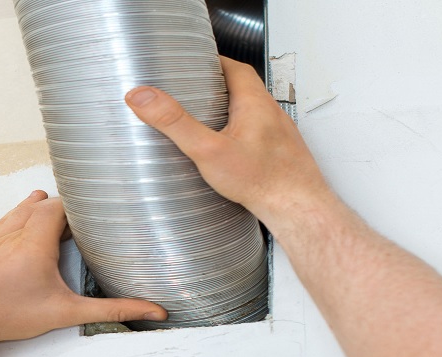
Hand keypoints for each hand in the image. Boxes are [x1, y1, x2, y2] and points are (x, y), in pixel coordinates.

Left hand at [0, 191, 166, 349]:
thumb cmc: (4, 315)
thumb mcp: (63, 313)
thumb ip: (110, 310)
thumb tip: (150, 310)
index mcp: (37, 241)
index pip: (64, 205)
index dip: (82, 205)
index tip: (99, 210)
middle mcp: (17, 230)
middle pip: (47, 203)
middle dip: (68, 209)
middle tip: (88, 219)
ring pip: (26, 207)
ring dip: (45, 210)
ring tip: (64, 220)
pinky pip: (10, 217)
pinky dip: (25, 216)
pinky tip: (31, 226)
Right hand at [124, 56, 335, 235]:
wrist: (298, 208)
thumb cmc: (262, 181)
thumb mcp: (207, 150)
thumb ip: (175, 123)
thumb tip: (144, 98)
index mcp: (254, 102)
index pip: (235, 67)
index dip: (214, 62)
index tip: (196, 64)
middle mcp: (271, 114)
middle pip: (242, 89)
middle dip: (217, 88)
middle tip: (193, 93)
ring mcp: (279, 135)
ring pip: (252, 114)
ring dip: (230, 113)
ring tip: (205, 122)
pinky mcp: (281, 155)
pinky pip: (258, 136)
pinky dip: (241, 135)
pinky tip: (228, 153)